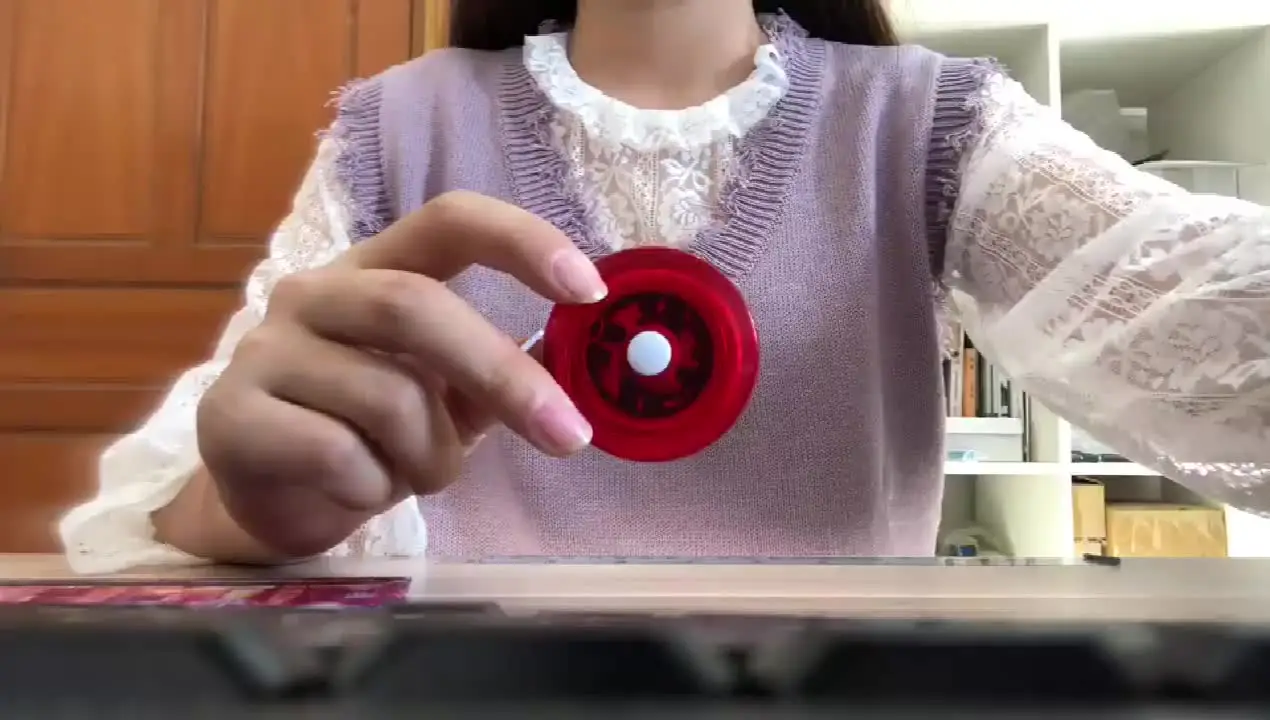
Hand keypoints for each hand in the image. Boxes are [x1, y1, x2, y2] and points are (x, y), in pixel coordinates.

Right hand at [195, 191, 606, 556]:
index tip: (589, 289)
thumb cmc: (368, 435)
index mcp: (375, 269)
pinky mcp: (229, 415)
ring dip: (431, 456)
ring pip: (385, 396)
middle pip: (415, 305)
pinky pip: (336, 453)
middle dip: (501, 375)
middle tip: (567, 436)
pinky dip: (374, 487)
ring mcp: (264, 350)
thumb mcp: (443, 400)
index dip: (521, 241)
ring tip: (418, 477)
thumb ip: (493, 376)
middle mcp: (315, 293)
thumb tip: (572, 369)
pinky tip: (359, 490)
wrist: (272, 500)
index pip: (448, 220)